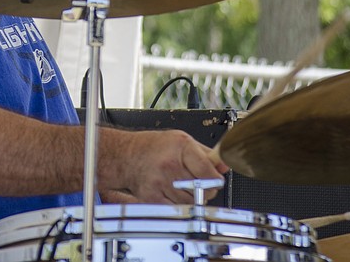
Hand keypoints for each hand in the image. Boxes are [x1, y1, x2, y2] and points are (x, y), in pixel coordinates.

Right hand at [103, 129, 228, 204]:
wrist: (125, 156)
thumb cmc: (153, 147)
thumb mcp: (181, 140)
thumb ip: (205, 154)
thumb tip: (224, 165)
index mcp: (180, 147)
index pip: (209, 172)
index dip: (216, 179)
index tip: (216, 180)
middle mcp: (169, 165)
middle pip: (203, 190)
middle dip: (205, 189)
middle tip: (199, 183)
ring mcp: (160, 182)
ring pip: (191, 202)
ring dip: (192, 198)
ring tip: (182, 186)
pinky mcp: (152, 197)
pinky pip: (177, 209)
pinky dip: (178, 204)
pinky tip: (172, 193)